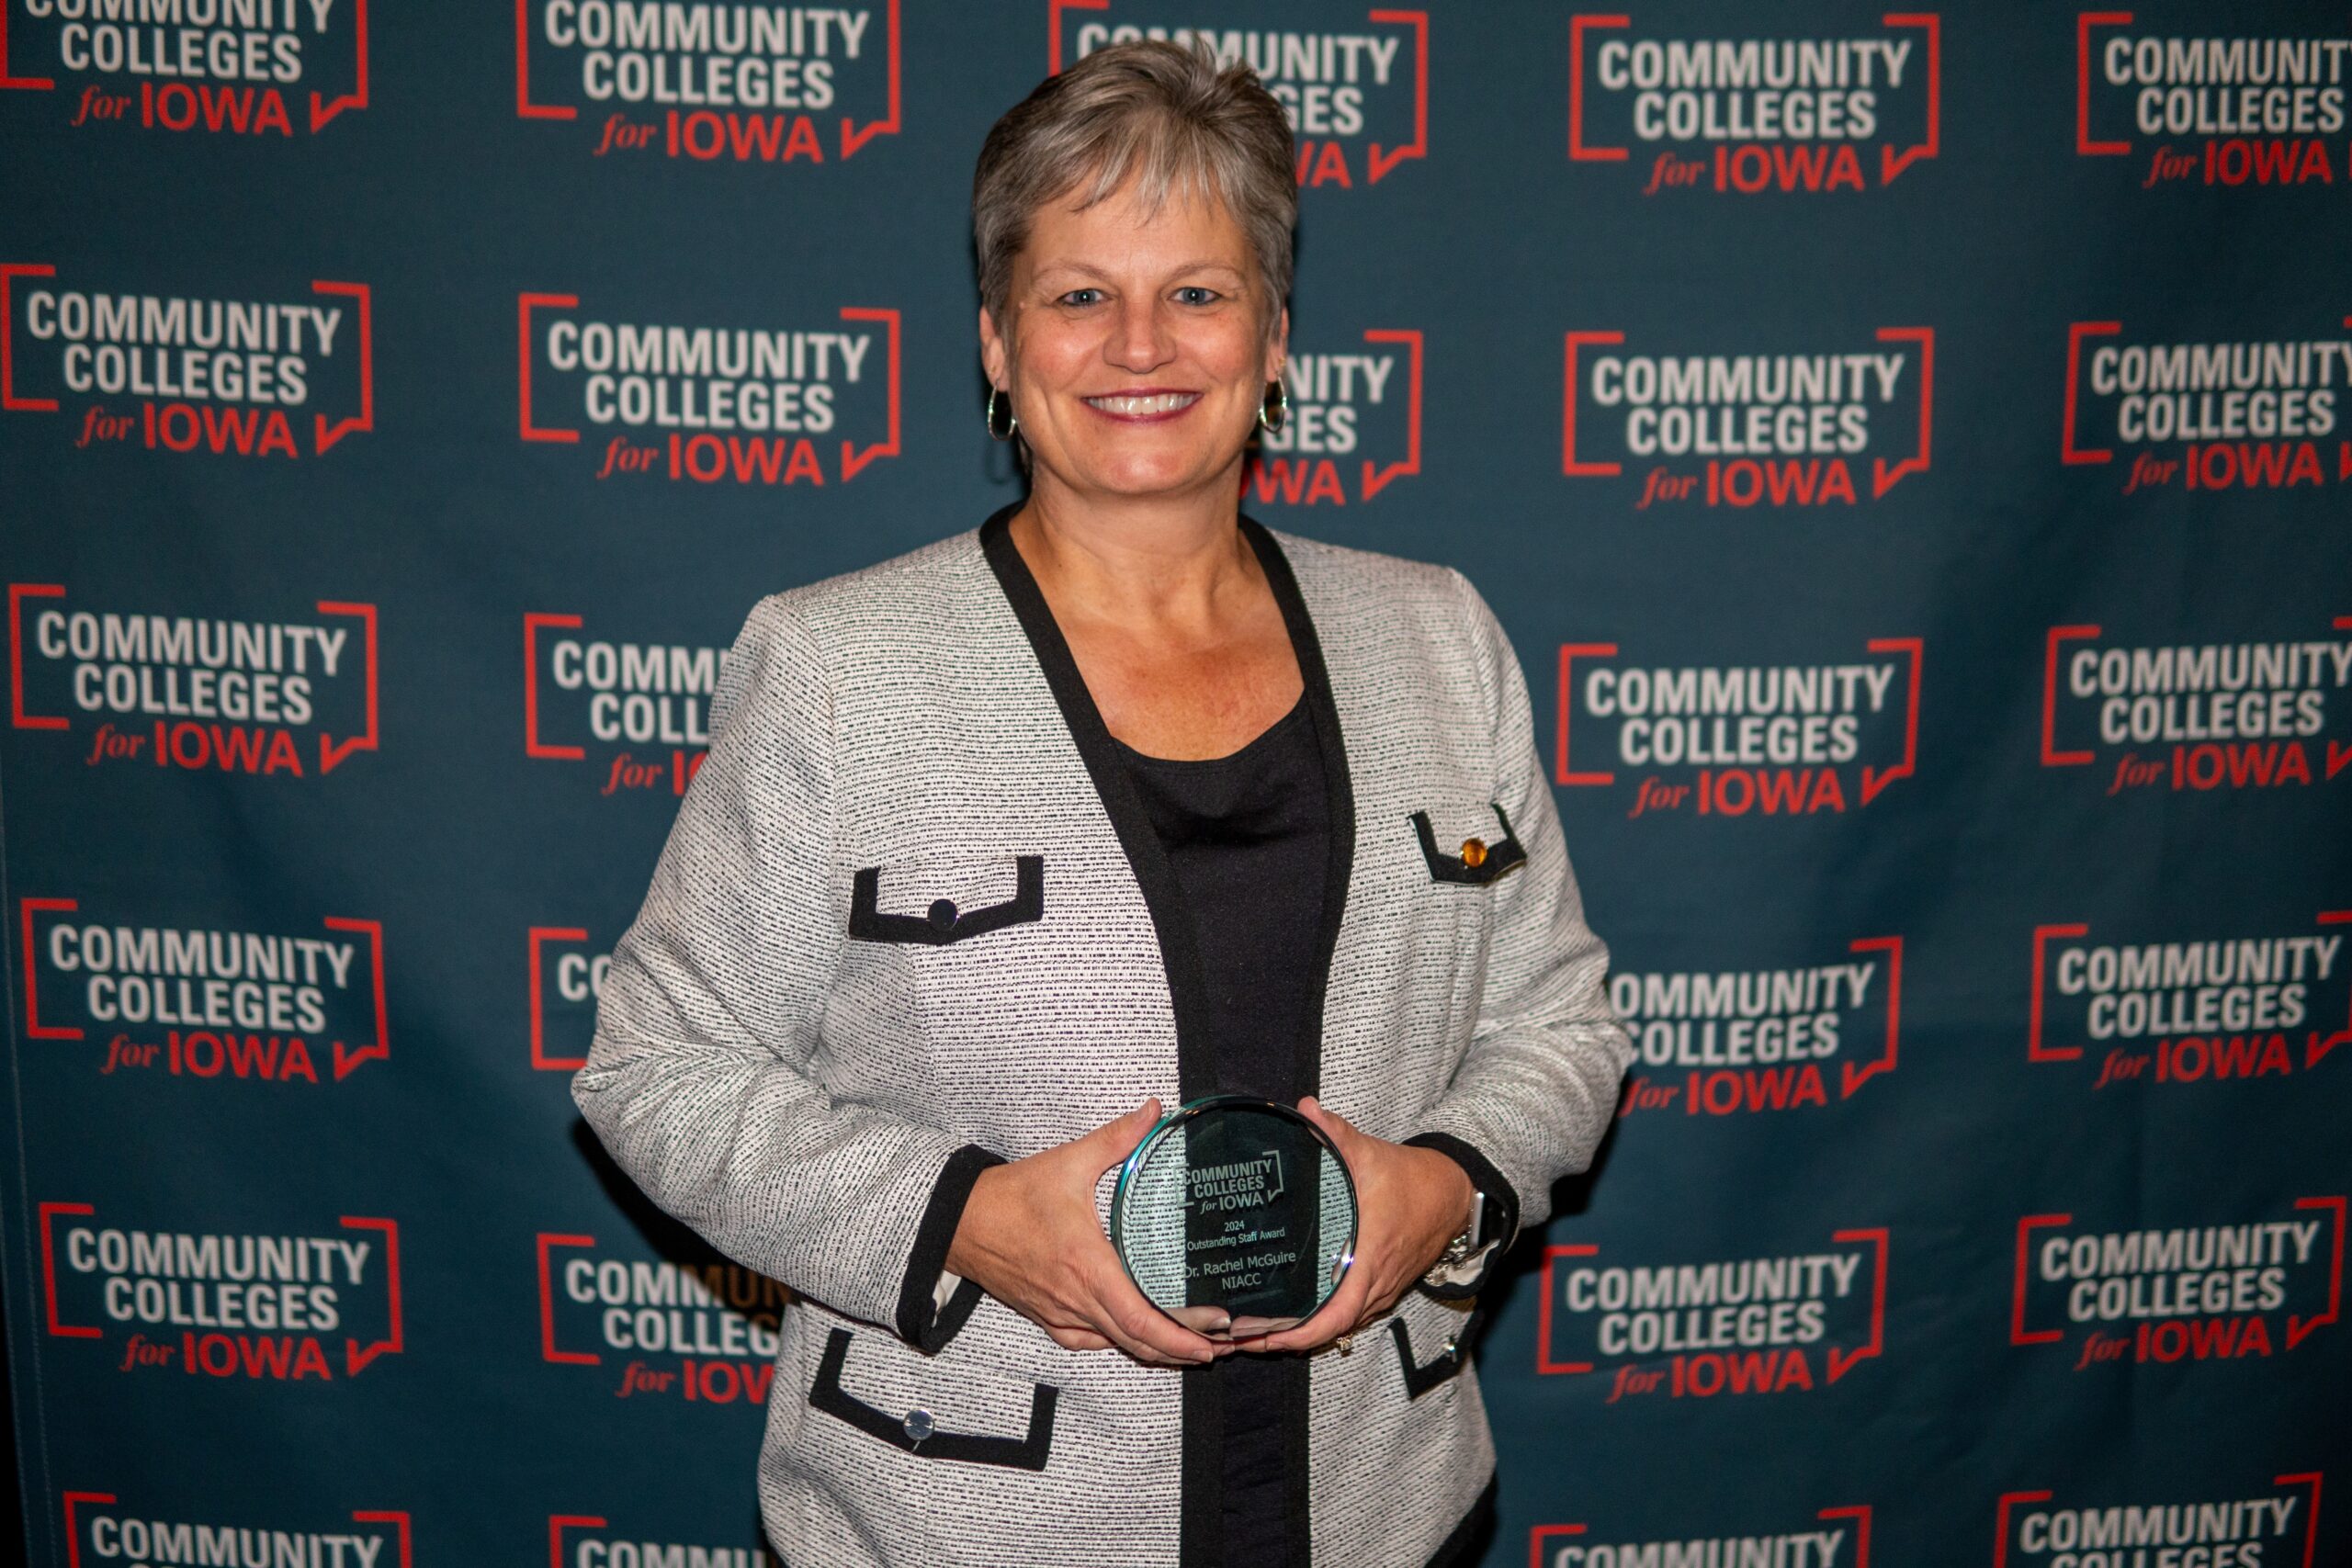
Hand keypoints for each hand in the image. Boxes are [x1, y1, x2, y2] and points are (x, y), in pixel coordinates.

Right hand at [945, 1099, 1229, 1367]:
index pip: (1138, 1318)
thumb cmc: (1012, 1195)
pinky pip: (1088, 1341)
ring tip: (1192, 1344)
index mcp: (1086, 1265)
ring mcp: (1059, 1313)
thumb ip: (1117, 1138)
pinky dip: (1117, 1342)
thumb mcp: (1069, 1162)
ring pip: (1114, 1344)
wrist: (959, 1221)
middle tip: (1219, 1345)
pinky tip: (1136, 1335)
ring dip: (1153, 1349)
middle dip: (1180, 1349)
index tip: (1209, 1343)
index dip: (1177, 1337)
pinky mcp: (1046, 1317)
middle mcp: (1075, 1299)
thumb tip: (1154, 1111)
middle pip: (1135, 1341)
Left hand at [1238, 1097, 1473, 1355]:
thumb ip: (1336, 1134)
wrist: (1453, 1195)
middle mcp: (1375, 1285)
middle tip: (1242, 1339)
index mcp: (1369, 1259)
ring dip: (1303, 1334)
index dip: (1300, 1335)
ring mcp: (1381, 1290)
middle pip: (1330, 1331)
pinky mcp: (1383, 1287)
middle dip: (1286, 1340)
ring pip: (1341, 1326)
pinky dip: (1322, 1322)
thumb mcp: (1371, 1154)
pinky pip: (1351, 1315)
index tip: (1265, 1338)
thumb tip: (1305, 1108)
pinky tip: (1294, 1314)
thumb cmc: (1412, 1180)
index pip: (1334, 1316)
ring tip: (1257, 1332)